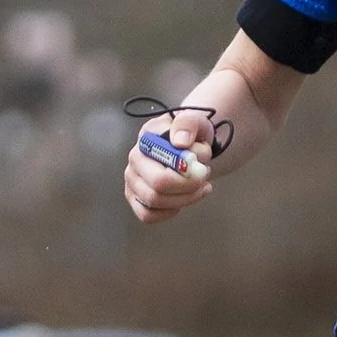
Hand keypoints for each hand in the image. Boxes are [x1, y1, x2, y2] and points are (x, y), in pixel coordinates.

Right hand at [123, 108, 220, 224]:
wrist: (190, 147)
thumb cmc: (191, 135)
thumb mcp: (196, 121)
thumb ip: (189, 124)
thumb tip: (180, 142)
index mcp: (147, 139)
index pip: (161, 160)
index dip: (185, 171)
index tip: (203, 166)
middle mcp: (135, 160)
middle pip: (157, 186)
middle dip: (187, 187)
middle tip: (204, 180)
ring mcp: (133, 181)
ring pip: (155, 202)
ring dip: (184, 198)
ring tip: (201, 187)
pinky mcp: (136, 198)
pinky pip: (148, 215)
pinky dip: (170, 211)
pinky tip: (184, 199)